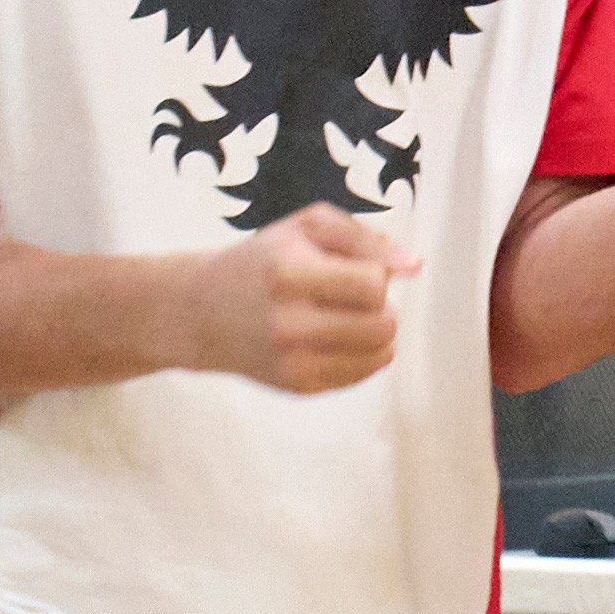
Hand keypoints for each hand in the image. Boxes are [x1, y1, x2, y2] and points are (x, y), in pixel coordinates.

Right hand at [189, 204, 413, 392]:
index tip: (353, 271)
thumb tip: (414, 266)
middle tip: (351, 297)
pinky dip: (363, 353)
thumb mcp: (306, 227)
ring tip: (348, 315)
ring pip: (382, 352)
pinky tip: (335, 337)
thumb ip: (365, 239)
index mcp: (288, 275)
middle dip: (380, 306)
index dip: (375, 275)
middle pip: (384, 324)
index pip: (373, 285)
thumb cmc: (262, 262)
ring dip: (378, 331)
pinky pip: (364, 373)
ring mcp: (293, 361)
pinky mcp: (299, 385)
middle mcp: (288, 323)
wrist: (200, 312)